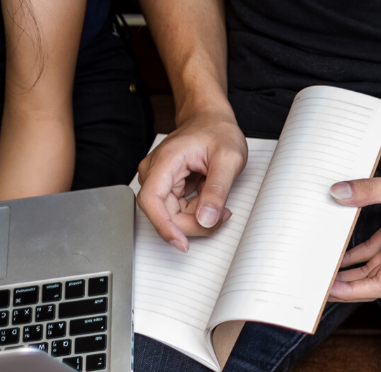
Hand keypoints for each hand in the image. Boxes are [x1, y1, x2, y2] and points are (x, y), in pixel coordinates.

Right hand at [135, 109, 247, 251]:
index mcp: (165, 161)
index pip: (151, 201)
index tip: (181, 244)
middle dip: (194, 223)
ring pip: (172, 215)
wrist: (211, 119)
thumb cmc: (218, 132)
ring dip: (198, 218)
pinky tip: (211, 202)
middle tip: (222, 214)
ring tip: (221, 204)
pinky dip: (197, 212)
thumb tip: (206, 219)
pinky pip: (178, 210)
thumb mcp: (229, 159)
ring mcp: (160, 180)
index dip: (164, 226)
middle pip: (164, 214)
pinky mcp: (167, 187)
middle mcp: (155, 172)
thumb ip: (218, 190)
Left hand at [329, 146, 380, 300]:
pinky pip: (376, 246)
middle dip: (348, 286)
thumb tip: (339, 193)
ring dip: (351, 271)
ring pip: (374, 265)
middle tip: (318, 286)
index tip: (331, 290)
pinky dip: (358, 251)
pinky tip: (339, 251)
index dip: (355, 290)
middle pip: (375, 279)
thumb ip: (370, 190)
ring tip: (324, 273)